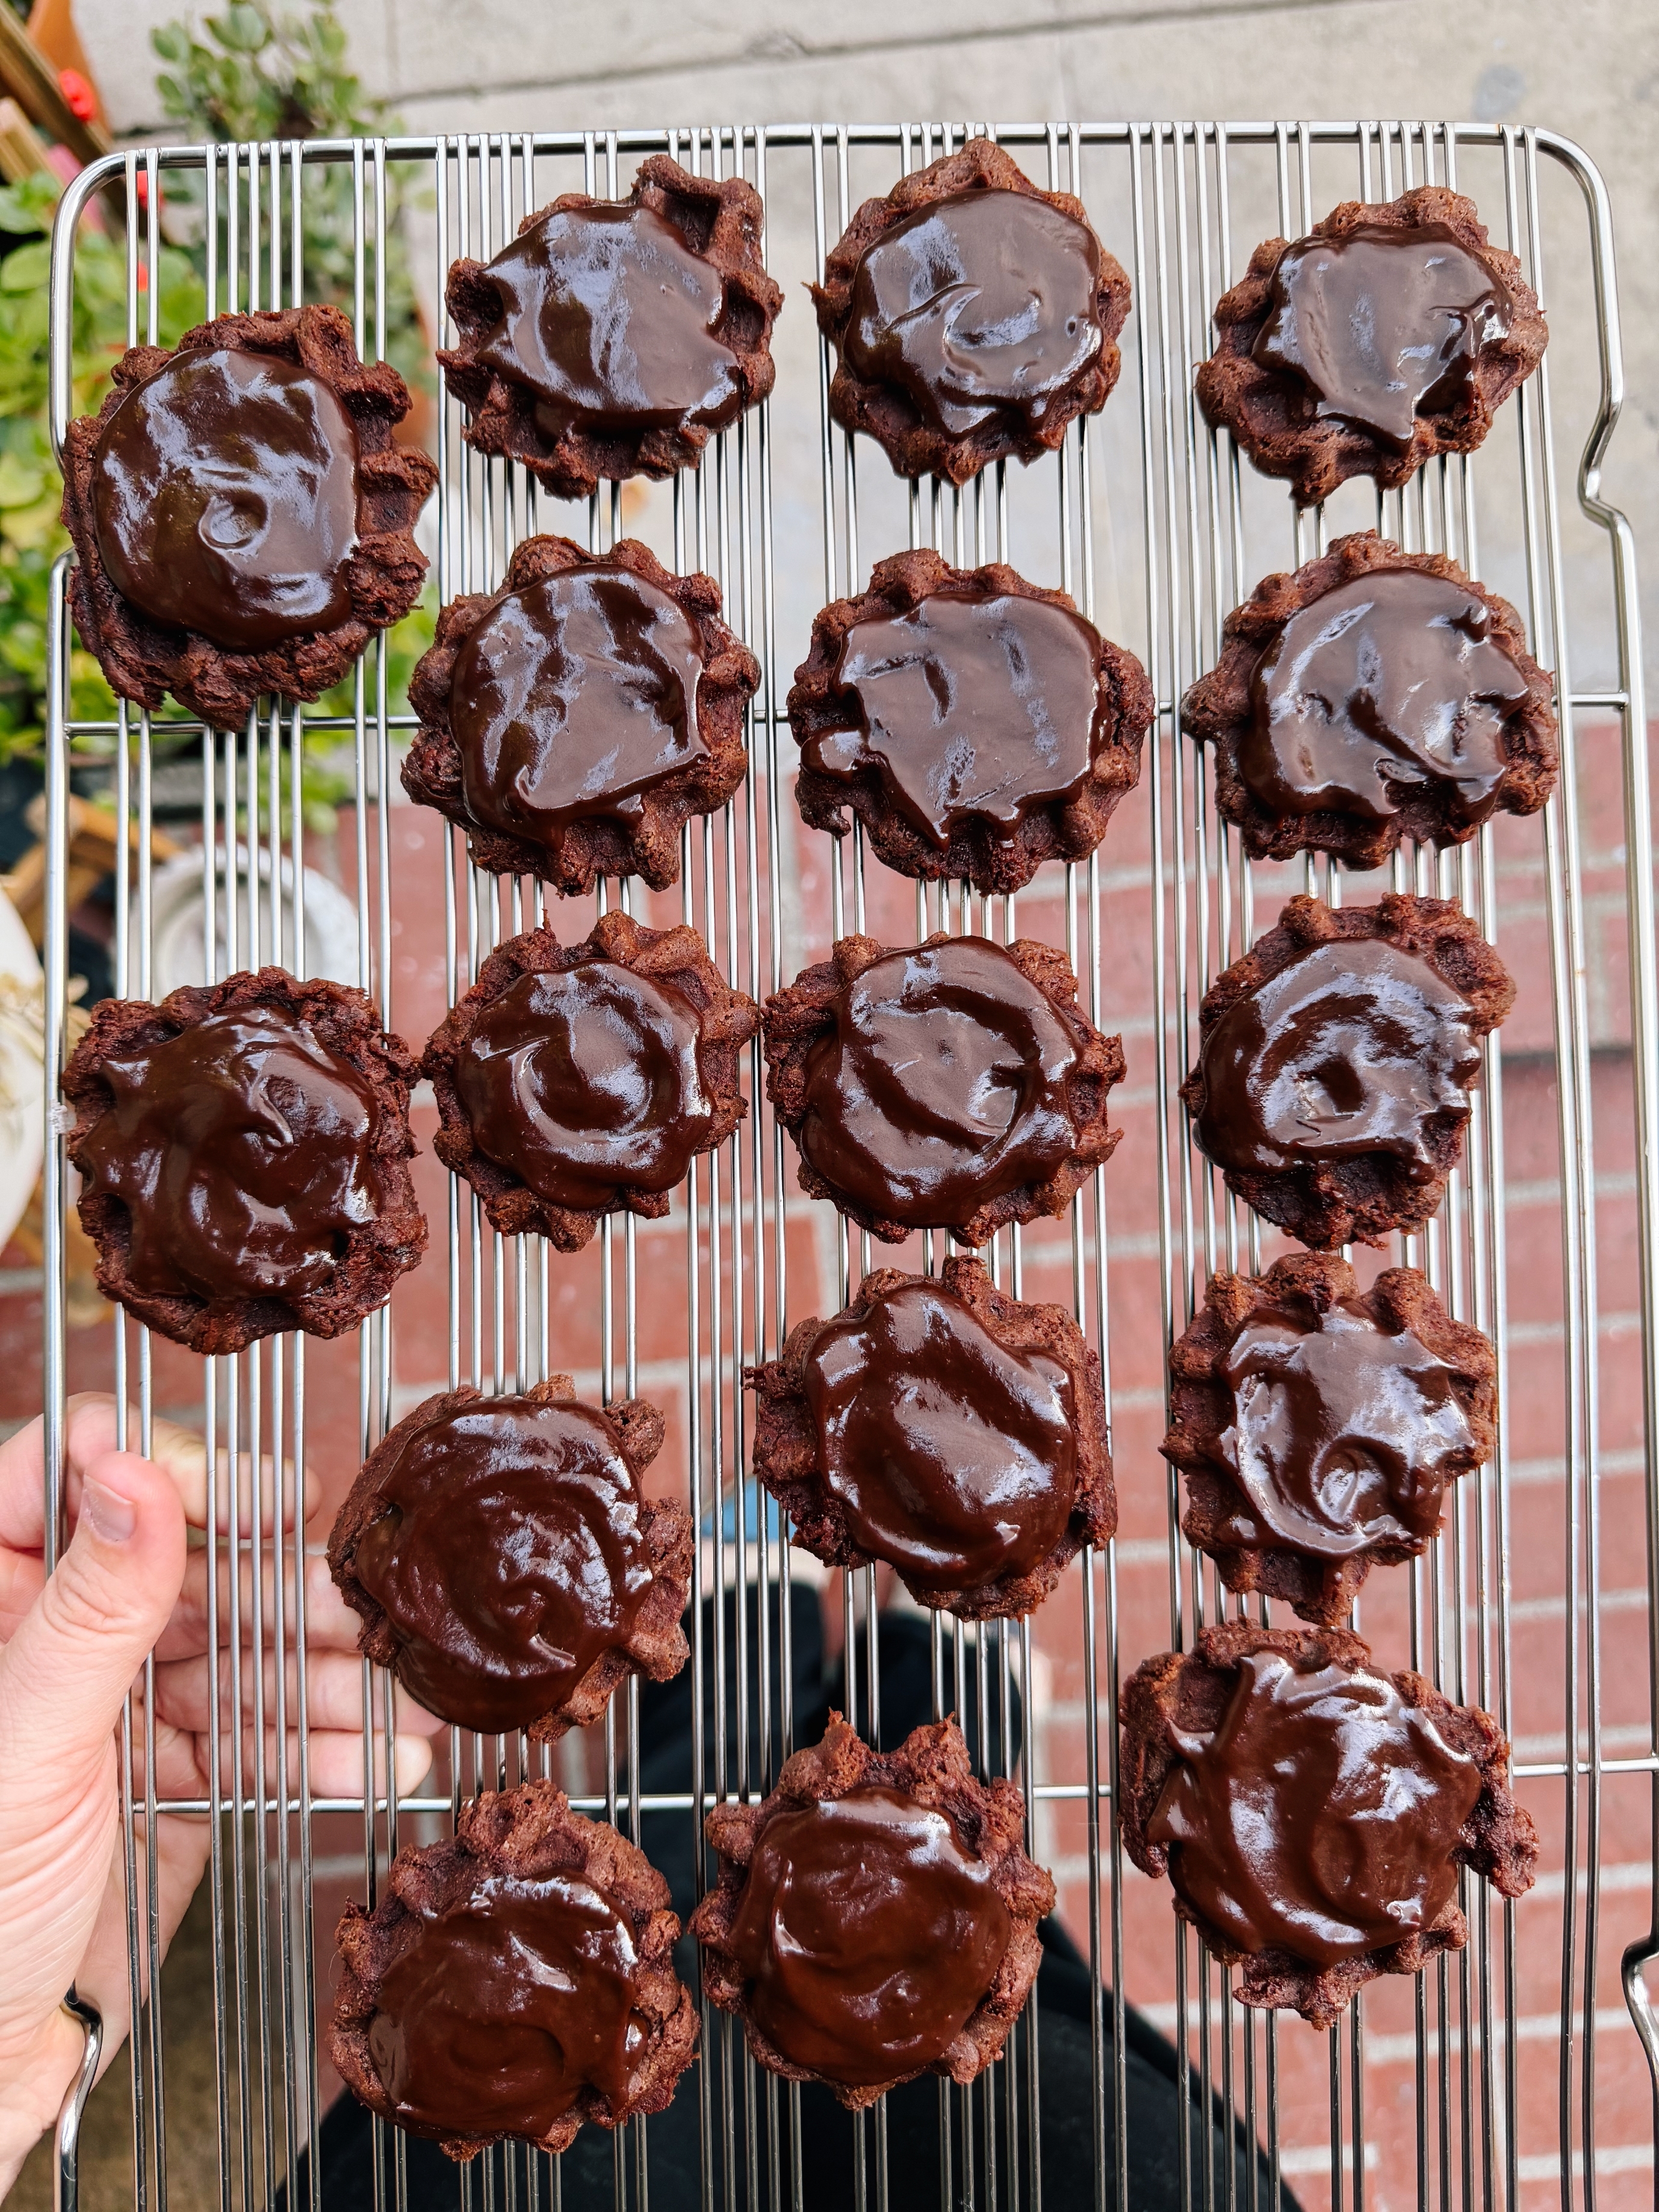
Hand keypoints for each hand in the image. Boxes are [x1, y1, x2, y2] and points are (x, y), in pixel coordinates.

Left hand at [0, 1395, 442, 2193]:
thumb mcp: (23, 1747)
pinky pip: (254, 1742)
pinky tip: (381, 1760)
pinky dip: (319, 1754)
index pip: (80, 1476)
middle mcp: (52, 1636)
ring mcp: (115, 1707)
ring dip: (324, 1684)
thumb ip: (89, 1609)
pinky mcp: (168, 1779)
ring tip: (402, 1705)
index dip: (182, 1474)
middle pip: (189, 1569)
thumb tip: (135, 1466)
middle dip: (285, 1599)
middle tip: (365, 1614)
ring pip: (238, 1658)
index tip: (274, 1500)